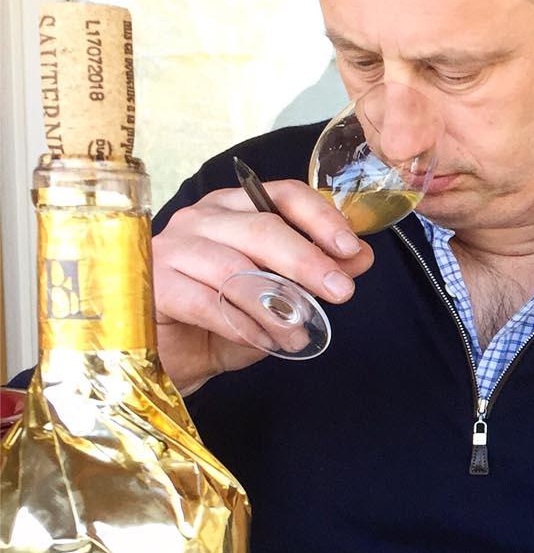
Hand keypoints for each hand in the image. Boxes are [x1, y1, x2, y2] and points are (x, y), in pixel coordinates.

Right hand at [147, 180, 370, 388]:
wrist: (174, 357)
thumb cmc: (227, 317)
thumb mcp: (281, 294)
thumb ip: (317, 272)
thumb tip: (360, 257)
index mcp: (235, 208)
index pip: (284, 195)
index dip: (322, 219)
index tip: (351, 250)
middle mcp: (200, 218)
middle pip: (262, 228)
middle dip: (308, 261)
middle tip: (341, 292)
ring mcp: (171, 248)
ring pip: (234, 267)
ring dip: (276, 304)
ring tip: (299, 333)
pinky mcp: (153, 285)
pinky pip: (207, 302)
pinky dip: (243, 324)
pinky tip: (264, 341)